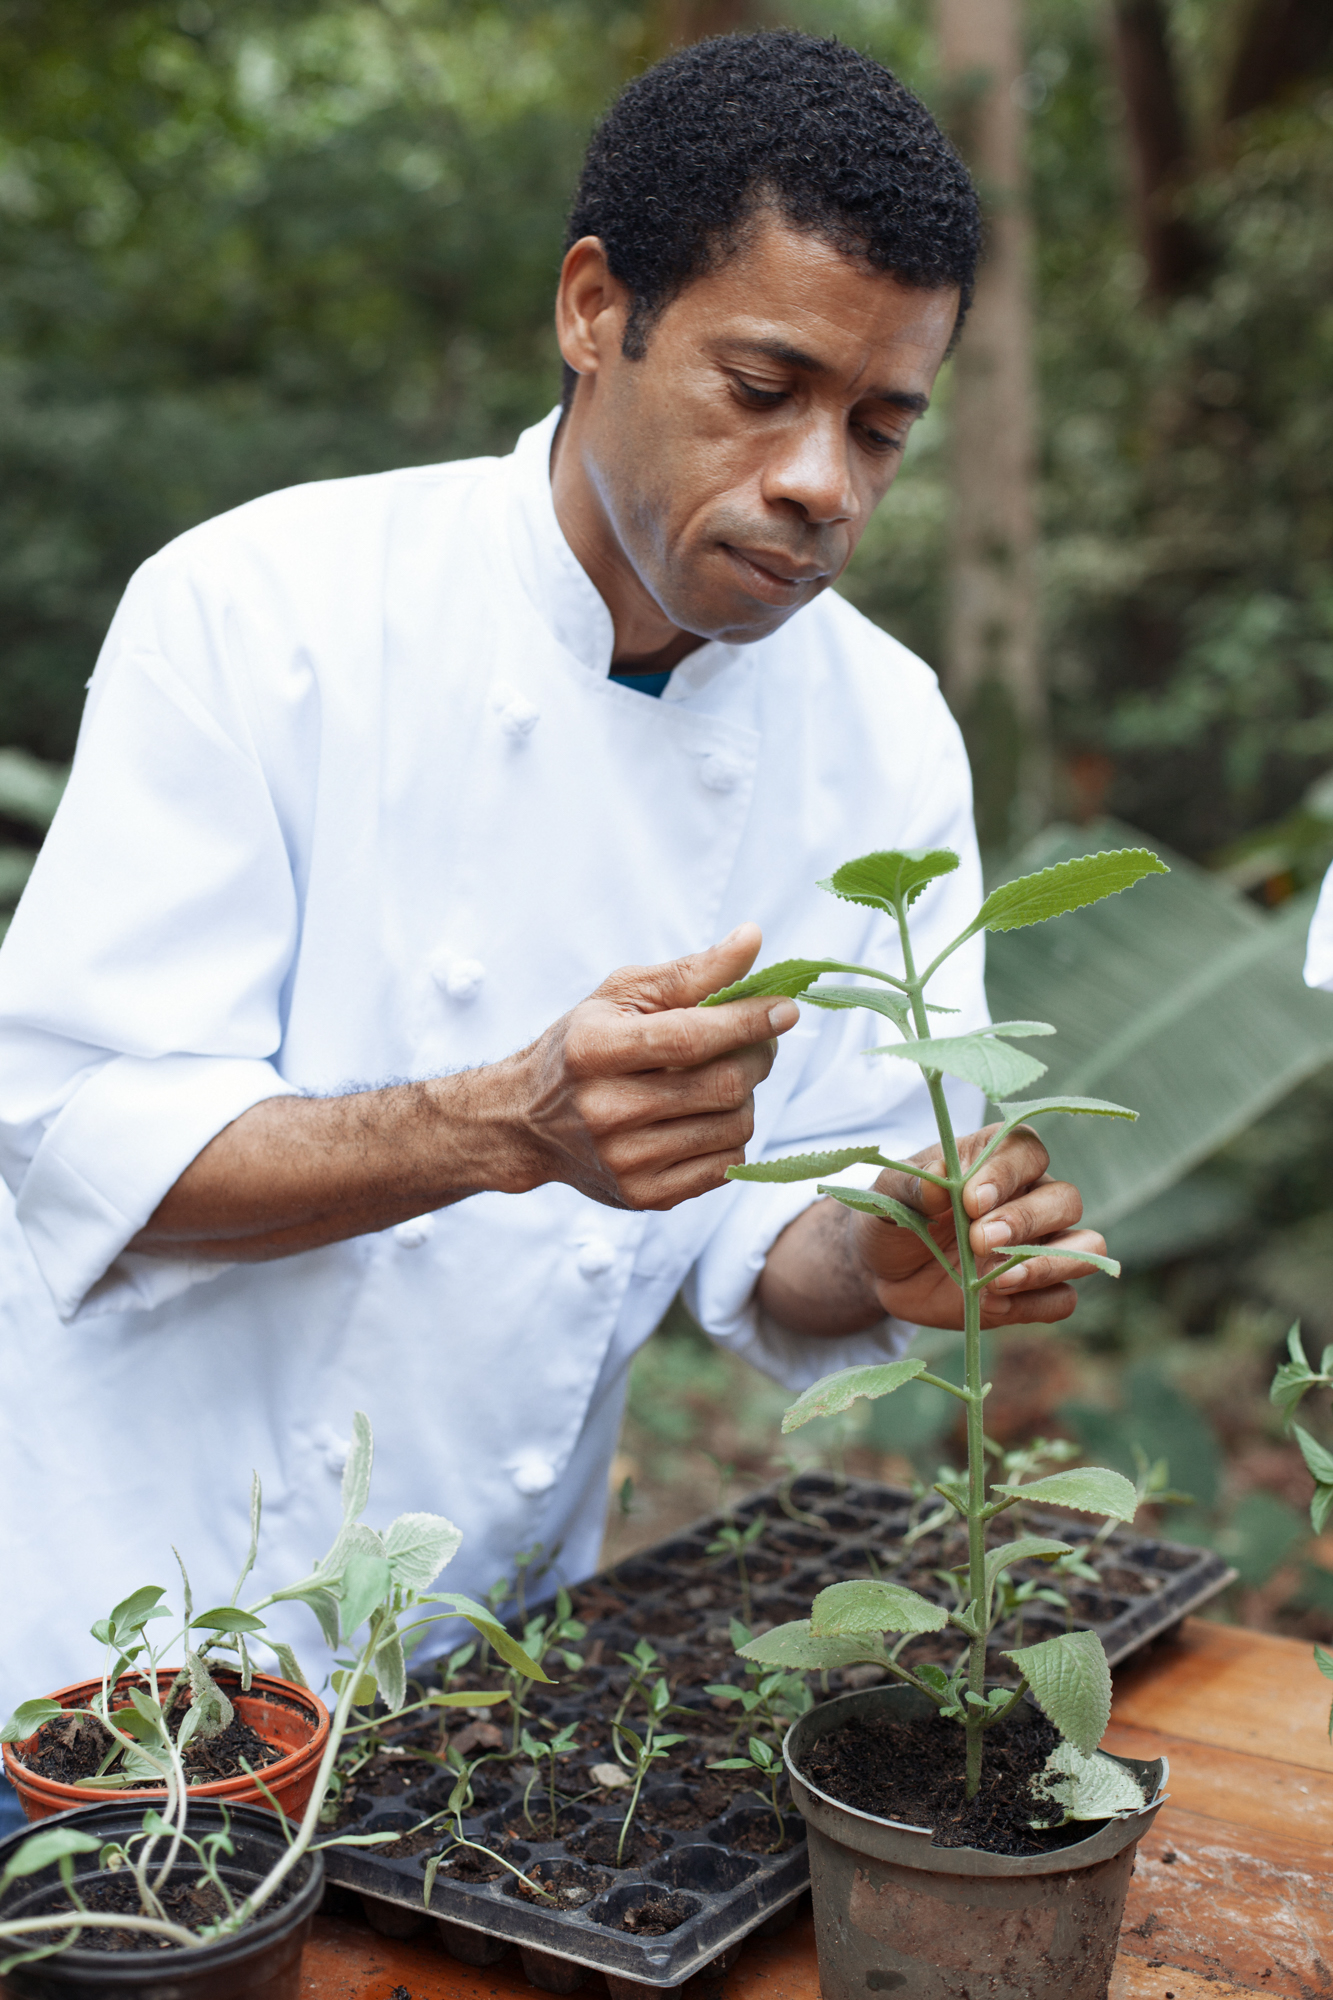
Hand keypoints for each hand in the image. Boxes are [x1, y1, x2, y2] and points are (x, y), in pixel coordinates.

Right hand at [502, 925, 798, 1209]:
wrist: (528, 1122)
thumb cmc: (585, 1045)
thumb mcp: (622, 995)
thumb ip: (691, 972)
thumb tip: (754, 938)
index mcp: (594, 1050)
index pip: (690, 1038)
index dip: (748, 1022)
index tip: (786, 1008)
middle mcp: (605, 1110)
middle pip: (722, 1085)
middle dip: (757, 1055)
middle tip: (758, 1040)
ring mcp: (625, 1161)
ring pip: (734, 1126)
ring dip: (747, 1096)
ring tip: (721, 1077)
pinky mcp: (644, 1196)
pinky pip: (727, 1165)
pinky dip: (733, 1134)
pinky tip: (706, 1115)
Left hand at [851, 1123, 1107, 1327]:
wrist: (886, 1269)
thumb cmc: (895, 1217)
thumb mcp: (888, 1197)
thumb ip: (911, 1185)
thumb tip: (940, 1179)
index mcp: (997, 1160)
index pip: (1027, 1151)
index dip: (1006, 1174)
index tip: (971, 1200)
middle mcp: (1030, 1197)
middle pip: (1066, 1199)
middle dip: (1026, 1221)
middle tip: (979, 1241)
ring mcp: (1039, 1247)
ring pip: (1087, 1247)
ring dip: (1049, 1264)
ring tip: (998, 1281)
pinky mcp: (1035, 1292)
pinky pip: (1063, 1299)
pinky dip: (1034, 1304)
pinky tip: (993, 1303)